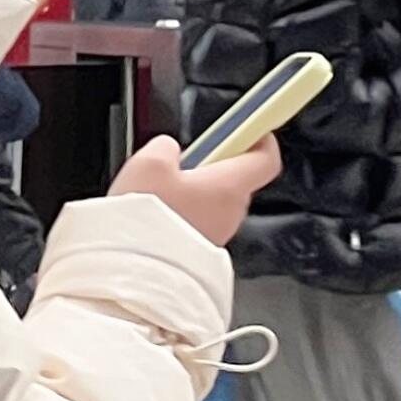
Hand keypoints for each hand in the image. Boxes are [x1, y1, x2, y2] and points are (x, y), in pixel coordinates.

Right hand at [115, 132, 277, 251]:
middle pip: (236, 178)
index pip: (266, 159)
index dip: (261, 139)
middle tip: (187, 157)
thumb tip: (169, 149)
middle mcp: (232, 213)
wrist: (134, 273)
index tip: (252, 127)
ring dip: (197, 190)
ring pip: (216, 201)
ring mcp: (219, 235)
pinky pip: (201, 221)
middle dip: (214, 164)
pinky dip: (186, 212)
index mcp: (229, 186)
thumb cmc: (147, 223)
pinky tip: (159, 213)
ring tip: (162, 189)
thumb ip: (166, 146)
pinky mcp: (202, 251)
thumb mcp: (149, 162)